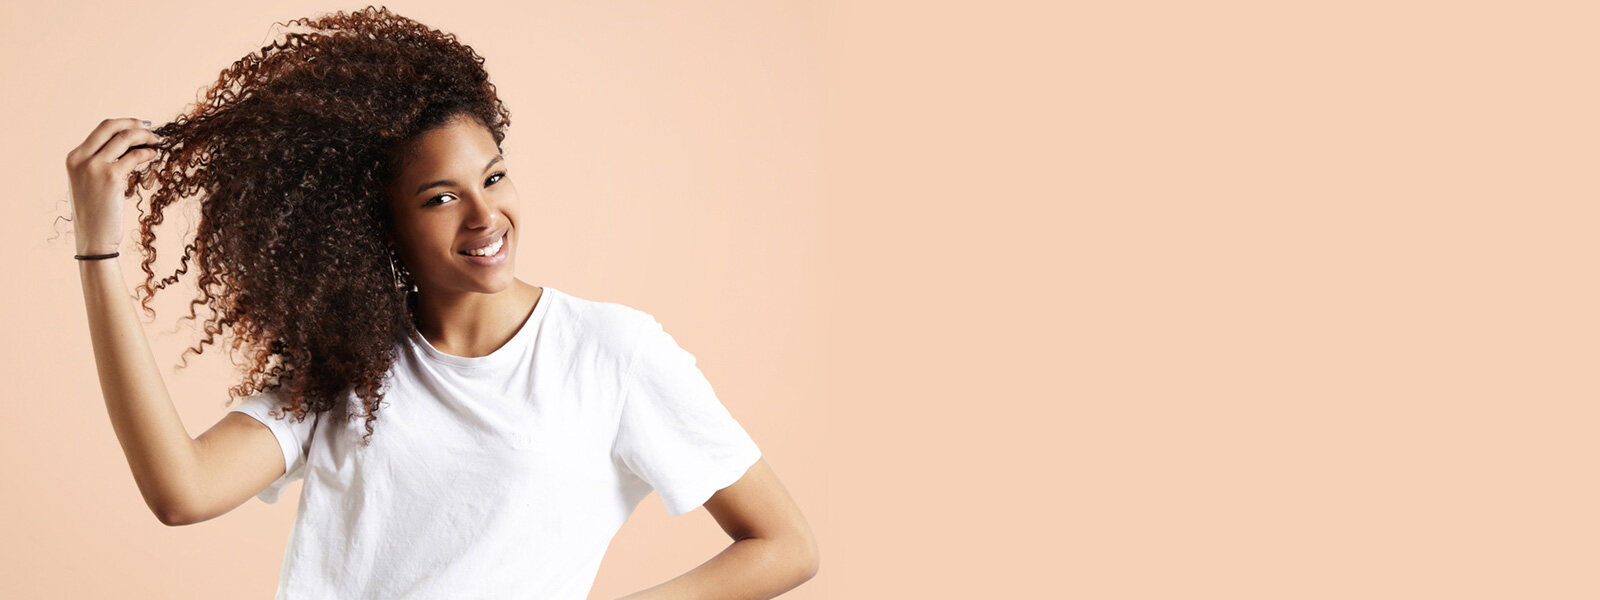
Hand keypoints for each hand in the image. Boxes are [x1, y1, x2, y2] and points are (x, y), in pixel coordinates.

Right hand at [65, 117, 162, 255]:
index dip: (123, 123)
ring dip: (145, 137)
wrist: (94, 238)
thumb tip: (127, 145)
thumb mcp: (90, 183)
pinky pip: (134, 156)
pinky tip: (154, 156)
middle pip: (110, 126)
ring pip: (124, 138)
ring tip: (157, 142)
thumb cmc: (96, 213)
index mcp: (74, 157)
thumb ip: (101, 162)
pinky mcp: (110, 177)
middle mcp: (80, 158)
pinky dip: (147, 152)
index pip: (101, 129)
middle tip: (151, 128)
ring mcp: (94, 166)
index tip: (139, 125)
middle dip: (134, 124)